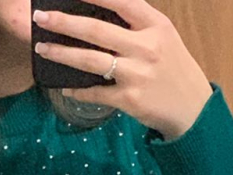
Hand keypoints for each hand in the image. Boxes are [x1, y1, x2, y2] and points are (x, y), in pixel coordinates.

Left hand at [31, 1, 212, 139]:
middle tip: (41, 17)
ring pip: (90, 61)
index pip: (122, 2)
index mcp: (156, 25)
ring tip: (42, 48)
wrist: (190, 106)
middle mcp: (146, 46)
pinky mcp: (128, 99)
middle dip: (65, 22)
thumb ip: (136, 25)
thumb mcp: (162, 37)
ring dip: (62, 53)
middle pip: (97, 31)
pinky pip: (94, 92)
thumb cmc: (172, 67)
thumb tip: (100, 14)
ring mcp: (136, 73)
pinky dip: (76, 90)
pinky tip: (63, 87)